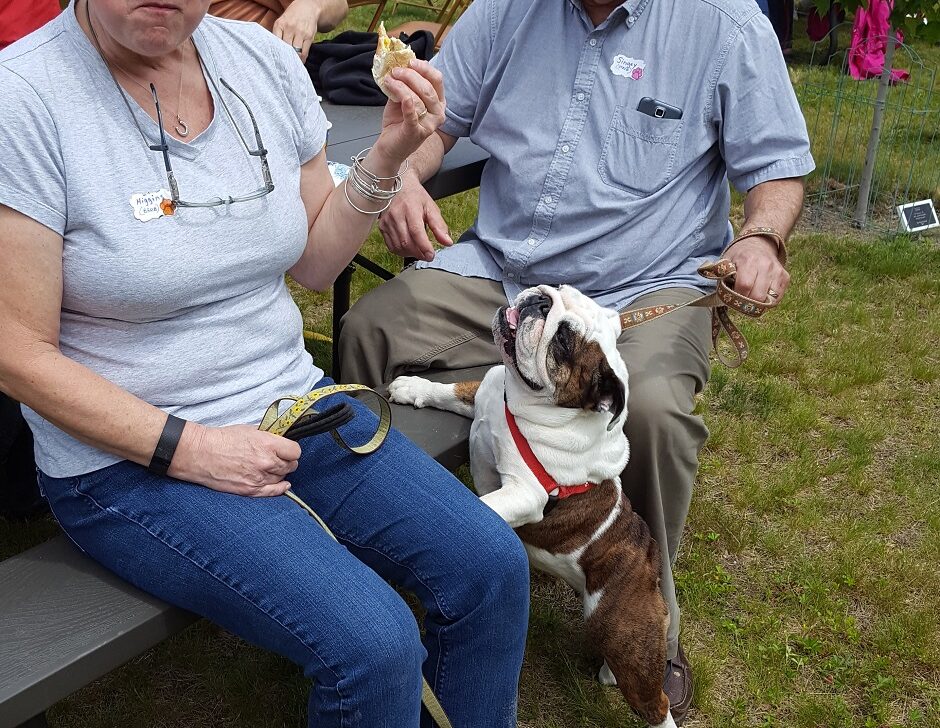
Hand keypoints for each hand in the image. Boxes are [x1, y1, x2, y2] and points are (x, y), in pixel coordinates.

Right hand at [170, 422, 300, 496]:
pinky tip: (284, 484)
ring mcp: (259, 478)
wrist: (200, 453)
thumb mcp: (250, 430)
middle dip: (287, 461)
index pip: (295, 451)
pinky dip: (281, 488)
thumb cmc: (223, 439)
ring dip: (280, 473)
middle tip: (279, 458)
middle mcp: (266, 462)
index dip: (292, 450)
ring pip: (283, 477)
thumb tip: (281, 441)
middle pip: (291, 465)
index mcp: (268, 444)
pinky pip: (274, 492)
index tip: (288, 449)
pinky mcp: (250, 490)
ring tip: (270, 467)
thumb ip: (269, 437)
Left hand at [273, 0, 320, 62]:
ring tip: (292, 65)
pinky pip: (304, 52)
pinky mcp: (309, 37)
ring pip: (295, 51)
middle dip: (284, 58)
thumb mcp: (282, 22)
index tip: (275, 61)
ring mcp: (300, 32)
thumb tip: (274, 51)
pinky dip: (302, 59)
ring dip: (294, 60)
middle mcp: (289, 28)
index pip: (275, 42)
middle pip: (285, 48)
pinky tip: (300, 62)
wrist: (308, 8)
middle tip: (283, 66)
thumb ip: (278, 34)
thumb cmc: (292, 18)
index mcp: (279, 24)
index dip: (275, 53)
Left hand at [373, 60, 445, 168]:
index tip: (409, 62)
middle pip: (427, 88)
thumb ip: (404, 83)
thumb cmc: (398, 122)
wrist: (390, 145)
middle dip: (410, 76)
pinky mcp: (416, 133)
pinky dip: (407, 105)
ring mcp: (429, 124)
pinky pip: (413, 115)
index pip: (437, 79)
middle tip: (395, 71)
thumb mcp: (402, 97)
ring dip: (401, 87)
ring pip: (418, 99)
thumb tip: (399, 64)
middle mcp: (438, 113)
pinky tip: (402, 98)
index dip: (424, 68)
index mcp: (438, 102)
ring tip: (389, 81)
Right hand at [378, 169, 452, 260]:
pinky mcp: (382, 227)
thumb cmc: (416, 197)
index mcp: (410, 208)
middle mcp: (396, 215)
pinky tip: (409, 248)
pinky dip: (401, 251)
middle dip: (419, 253)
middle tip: (428, 255)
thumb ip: (439, 226)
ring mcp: (387, 222)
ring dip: (411, 254)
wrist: (399, 186)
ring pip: (398, 246)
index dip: (424, 247)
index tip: (431, 255)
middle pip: (406, 242)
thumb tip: (447, 242)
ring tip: (419, 251)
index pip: (416, 232)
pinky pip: (391, 246)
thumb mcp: (431, 208)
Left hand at [723, 236, 789, 303]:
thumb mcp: (726, 261)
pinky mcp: (785, 277)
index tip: (732, 297)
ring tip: (750, 297)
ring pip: (769, 300)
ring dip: (758, 303)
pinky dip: (768, 302)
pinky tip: (760, 295)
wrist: (758, 242)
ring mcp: (777, 271)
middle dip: (747, 303)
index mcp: (748, 261)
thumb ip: (722, 276)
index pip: (744, 286)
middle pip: (758, 296)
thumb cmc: (739, 256)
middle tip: (740, 300)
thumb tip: (722, 294)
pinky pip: (777, 298)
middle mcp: (766, 266)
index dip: (737, 296)